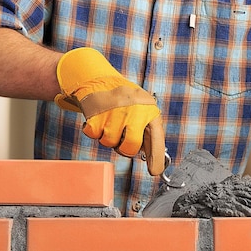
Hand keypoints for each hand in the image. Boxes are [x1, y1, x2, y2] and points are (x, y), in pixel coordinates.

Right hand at [54, 47, 165, 174]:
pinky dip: (94, 131)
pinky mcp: (96, 114)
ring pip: (110, 143)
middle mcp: (134, 111)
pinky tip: (99, 119)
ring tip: (110, 123)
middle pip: (130, 147)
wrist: (98, 79)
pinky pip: (95, 136)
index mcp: (149, 111)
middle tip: (122, 139)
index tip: (155, 171)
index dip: (156, 158)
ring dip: (108, 138)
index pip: (156, 139)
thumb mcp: (142, 111)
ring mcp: (115, 112)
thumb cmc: (124, 100)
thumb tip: (153, 159)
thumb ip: (147, 133)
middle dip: (125, 149)